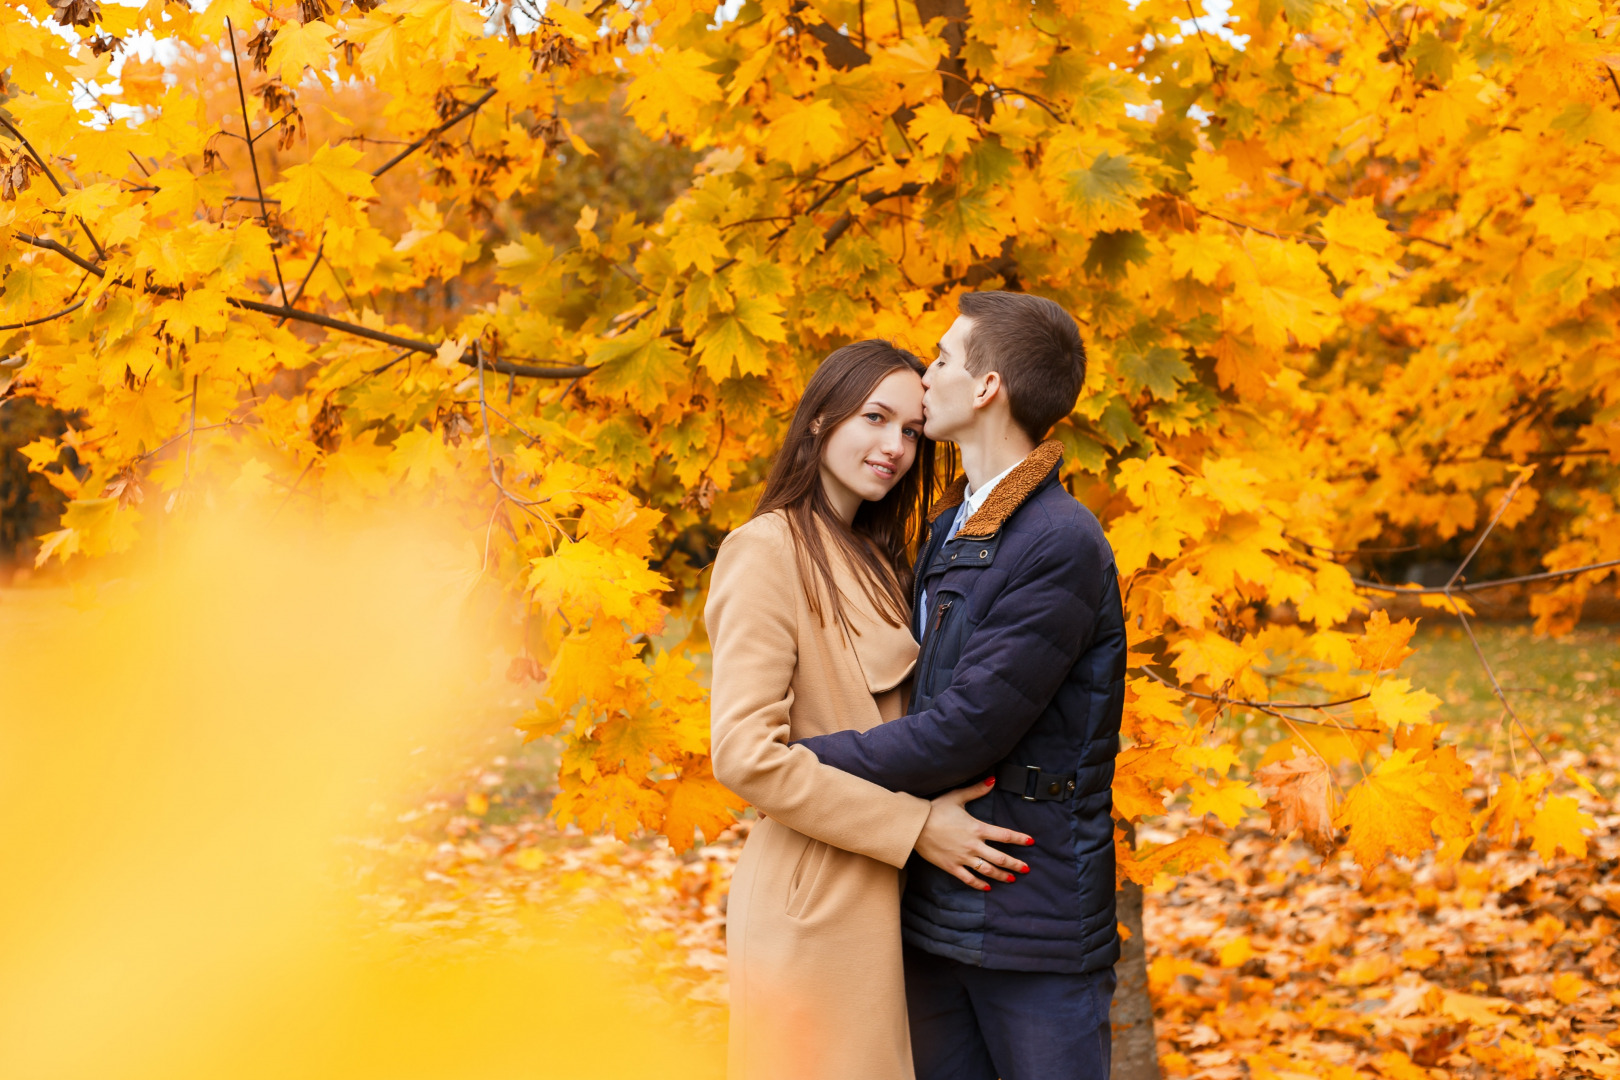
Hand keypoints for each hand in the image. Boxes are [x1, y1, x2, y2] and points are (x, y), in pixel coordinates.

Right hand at [913, 778, 1032, 890]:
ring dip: (1002, 876)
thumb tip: (993, 780)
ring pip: (988, 870)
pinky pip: (968, 879)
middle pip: (1000, 858)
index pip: (1005, 835)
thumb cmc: (935, 809)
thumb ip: (977, 790)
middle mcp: (974, 846)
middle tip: (1027, 869)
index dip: (1020, 839)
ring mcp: (963, 858)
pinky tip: (987, 887)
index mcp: (977, 828)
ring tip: (1012, 879)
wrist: (915, 825)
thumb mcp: (957, 797)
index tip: (1031, 842)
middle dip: (1015, 864)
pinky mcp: (952, 866)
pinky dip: (979, 884)